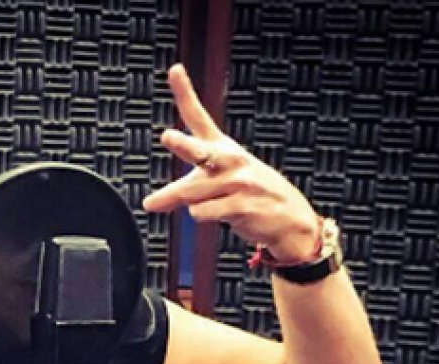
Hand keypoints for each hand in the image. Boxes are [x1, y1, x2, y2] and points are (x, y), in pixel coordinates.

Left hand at [142, 64, 320, 263]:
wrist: (290, 218)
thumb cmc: (249, 195)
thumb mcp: (217, 185)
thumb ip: (182, 189)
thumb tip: (149, 203)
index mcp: (222, 147)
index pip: (199, 117)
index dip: (185, 93)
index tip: (174, 69)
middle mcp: (230, 160)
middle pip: (199, 151)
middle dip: (184, 145)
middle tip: (167, 137)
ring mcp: (239, 182)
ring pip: (191, 194)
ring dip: (191, 205)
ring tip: (215, 205)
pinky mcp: (242, 205)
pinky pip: (202, 213)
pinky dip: (203, 216)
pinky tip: (227, 214)